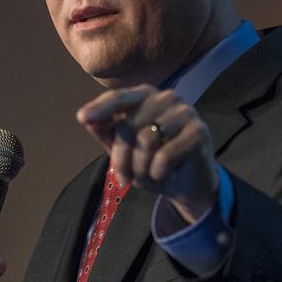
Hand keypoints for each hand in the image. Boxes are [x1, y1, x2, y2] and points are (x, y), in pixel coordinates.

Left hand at [76, 86, 217, 223]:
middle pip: (127, 126)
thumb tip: (88, 121)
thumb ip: (107, 134)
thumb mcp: (124, 151)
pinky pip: (164, 156)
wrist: (186, 184)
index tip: (82, 118)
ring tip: (149, 175)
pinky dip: (159, 173)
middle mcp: (165, 98)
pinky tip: (167, 173)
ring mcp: (185, 111)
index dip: (99, 108)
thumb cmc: (152, 163)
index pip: (118, 98)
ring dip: (141, 168)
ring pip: (146, 141)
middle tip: (126, 178)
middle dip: (122, 158)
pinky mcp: (199, 131)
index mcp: (145, 97)